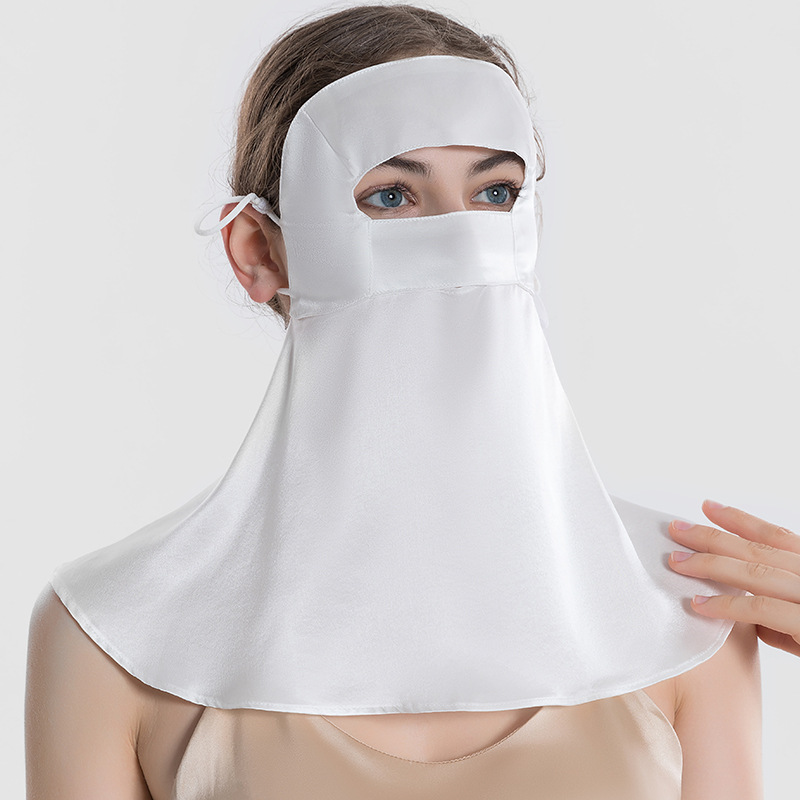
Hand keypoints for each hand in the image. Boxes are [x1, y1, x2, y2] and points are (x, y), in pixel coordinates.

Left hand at [668, 499, 799, 657]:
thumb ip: (787, 616)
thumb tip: (752, 620)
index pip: (779, 537)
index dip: (741, 520)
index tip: (708, 507)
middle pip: (760, 549)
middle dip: (713, 537)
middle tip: (676, 529)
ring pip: (757, 572)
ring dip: (712, 565)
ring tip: (677, 563)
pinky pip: (764, 610)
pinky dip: (728, 605)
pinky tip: (700, 605)